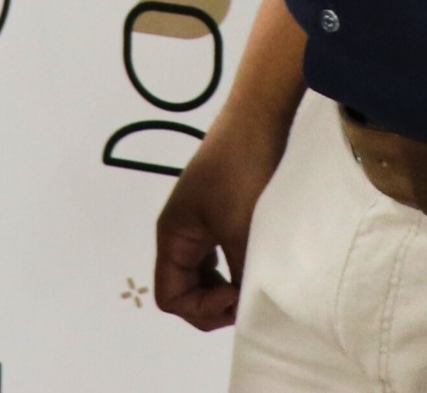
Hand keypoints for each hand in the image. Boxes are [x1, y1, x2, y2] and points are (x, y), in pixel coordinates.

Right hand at [151, 120, 282, 330]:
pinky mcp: (215, 215)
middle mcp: (178, 233)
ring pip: (198, 275)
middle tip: (245, 299)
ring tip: (249, 286)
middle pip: (181, 289)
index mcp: (172, 236)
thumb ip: (239, 272)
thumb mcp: (239, 228)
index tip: (234, 294)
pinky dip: (228, 271)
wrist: (256, 120)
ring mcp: (196, 224)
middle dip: (209, 304)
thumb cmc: (240, 172)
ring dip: (220, 289)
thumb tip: (246, 303)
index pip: (170, 296)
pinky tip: (250, 266)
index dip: (200, 307)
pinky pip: (213, 258)